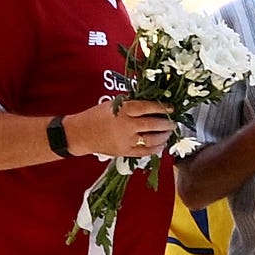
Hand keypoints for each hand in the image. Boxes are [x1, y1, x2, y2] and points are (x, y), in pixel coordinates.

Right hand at [60, 96, 174, 160]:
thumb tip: (153, 102)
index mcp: (122, 110)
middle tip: (173, 121)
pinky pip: (146, 152)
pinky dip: (157, 148)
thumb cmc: (96, 116)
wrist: (81, 134)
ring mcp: (126, 140)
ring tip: (169, 132)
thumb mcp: (113, 104)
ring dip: (164, 135)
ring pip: (152, 139)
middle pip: (153, 124)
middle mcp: (126, 125)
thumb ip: (132, 103)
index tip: (171, 108)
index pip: (147, 107)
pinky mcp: (125, 152)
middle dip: (167, 123)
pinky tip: (162, 144)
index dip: (162, 107)